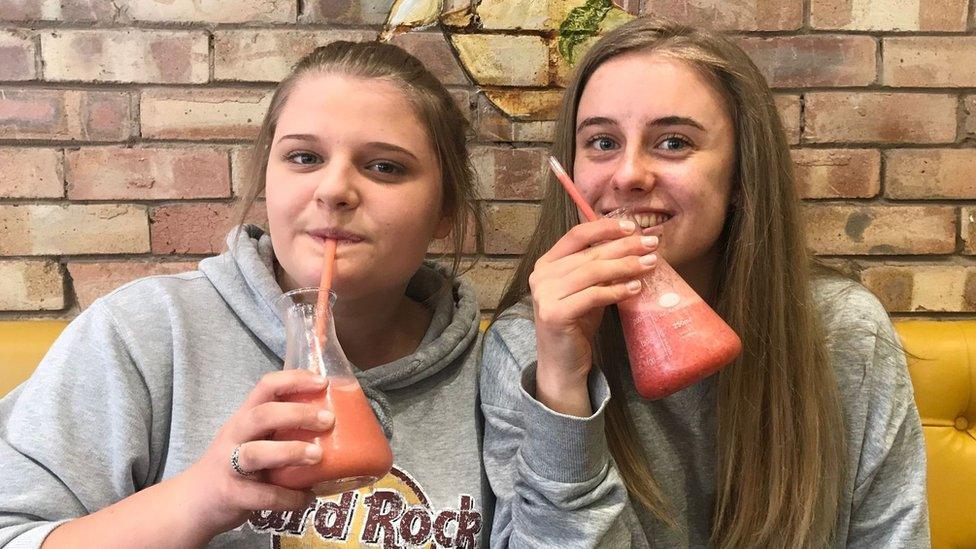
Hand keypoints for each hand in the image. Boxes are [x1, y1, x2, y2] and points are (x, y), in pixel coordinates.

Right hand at [178, 369, 334, 539]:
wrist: (194, 501)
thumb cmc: (234, 465)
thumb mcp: (251, 439)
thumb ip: (280, 430)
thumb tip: (332, 426)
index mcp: (244, 417)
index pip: (265, 387)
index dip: (293, 380)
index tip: (321, 382)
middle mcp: (234, 436)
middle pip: (261, 416)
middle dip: (297, 415)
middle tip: (328, 421)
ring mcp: (229, 466)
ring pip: (256, 453)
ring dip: (290, 452)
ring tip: (318, 456)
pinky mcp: (231, 494)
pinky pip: (262, 496)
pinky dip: (288, 497)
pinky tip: (307, 497)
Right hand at [529, 218, 657, 412]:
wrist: (561, 363)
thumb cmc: (577, 324)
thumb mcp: (588, 290)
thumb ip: (601, 269)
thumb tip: (635, 245)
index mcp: (546, 263)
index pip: (577, 235)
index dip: (605, 227)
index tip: (632, 227)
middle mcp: (541, 276)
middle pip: (589, 253)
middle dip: (624, 247)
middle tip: (652, 244)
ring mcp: (545, 295)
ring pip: (592, 272)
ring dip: (625, 266)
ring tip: (650, 265)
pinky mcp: (555, 314)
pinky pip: (592, 296)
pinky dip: (616, 290)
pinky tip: (635, 288)